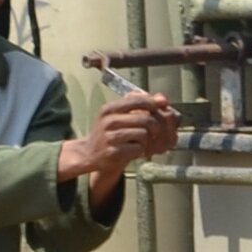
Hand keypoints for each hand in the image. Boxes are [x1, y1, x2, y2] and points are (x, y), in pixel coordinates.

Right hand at [63, 90, 182, 194]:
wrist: (89, 153)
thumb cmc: (108, 132)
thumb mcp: (116, 113)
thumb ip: (137, 103)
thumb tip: (162, 98)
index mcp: (109, 109)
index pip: (137, 100)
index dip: (153, 104)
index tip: (161, 108)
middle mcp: (108, 121)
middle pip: (145, 119)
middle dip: (155, 126)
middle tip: (154, 132)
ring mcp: (110, 137)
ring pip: (143, 133)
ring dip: (146, 139)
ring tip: (139, 141)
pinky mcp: (114, 152)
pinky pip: (139, 148)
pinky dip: (140, 150)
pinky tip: (133, 150)